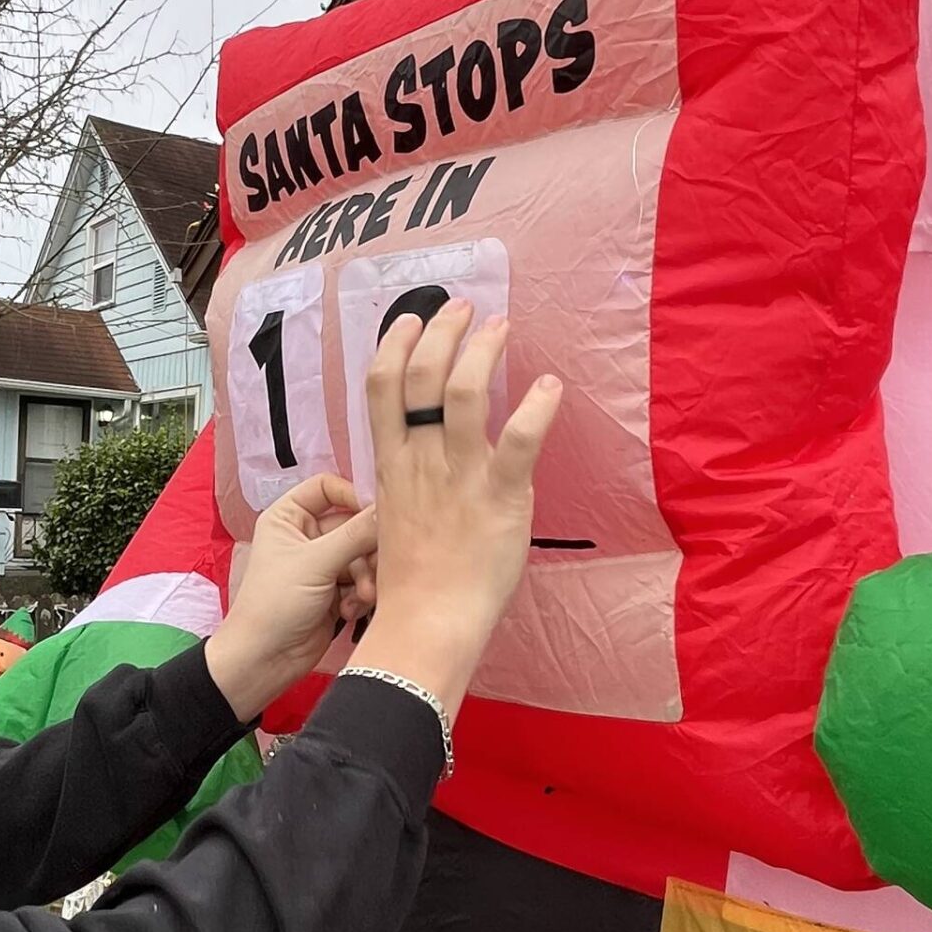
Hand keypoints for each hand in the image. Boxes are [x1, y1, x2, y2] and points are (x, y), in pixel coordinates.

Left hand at [205, 473, 377, 721]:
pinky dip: (361, 595)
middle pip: (353, 524)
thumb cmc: (275, 604)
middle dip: (366, 549)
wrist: (265, 660)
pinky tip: (351, 612)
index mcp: (289, 517)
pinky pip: (362, 580)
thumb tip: (389, 511)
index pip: (328, 487)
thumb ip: (355, 535)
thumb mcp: (315, 563)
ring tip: (363, 597)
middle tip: (374, 569)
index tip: (375, 515)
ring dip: (367, 576)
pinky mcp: (335, 591)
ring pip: (363, 555)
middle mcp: (306, 536)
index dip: (353, 497)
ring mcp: (322, 564)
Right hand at [346, 300, 561, 716]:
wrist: (428, 623)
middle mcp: (421, 461)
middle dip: (443, 331)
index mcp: (392, 466)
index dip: (395, 343)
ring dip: (482, 350)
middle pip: (420, 375)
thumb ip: (408, 485)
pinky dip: (537, 407)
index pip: (382, 387)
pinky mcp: (500, 496)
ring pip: (462, 391)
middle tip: (466, 309)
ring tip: (500, 328)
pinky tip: (550, 386)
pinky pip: (519, 440)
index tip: (412, 318)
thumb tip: (421, 464)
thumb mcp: (394, 521)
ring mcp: (460, 476)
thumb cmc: (413, 584)